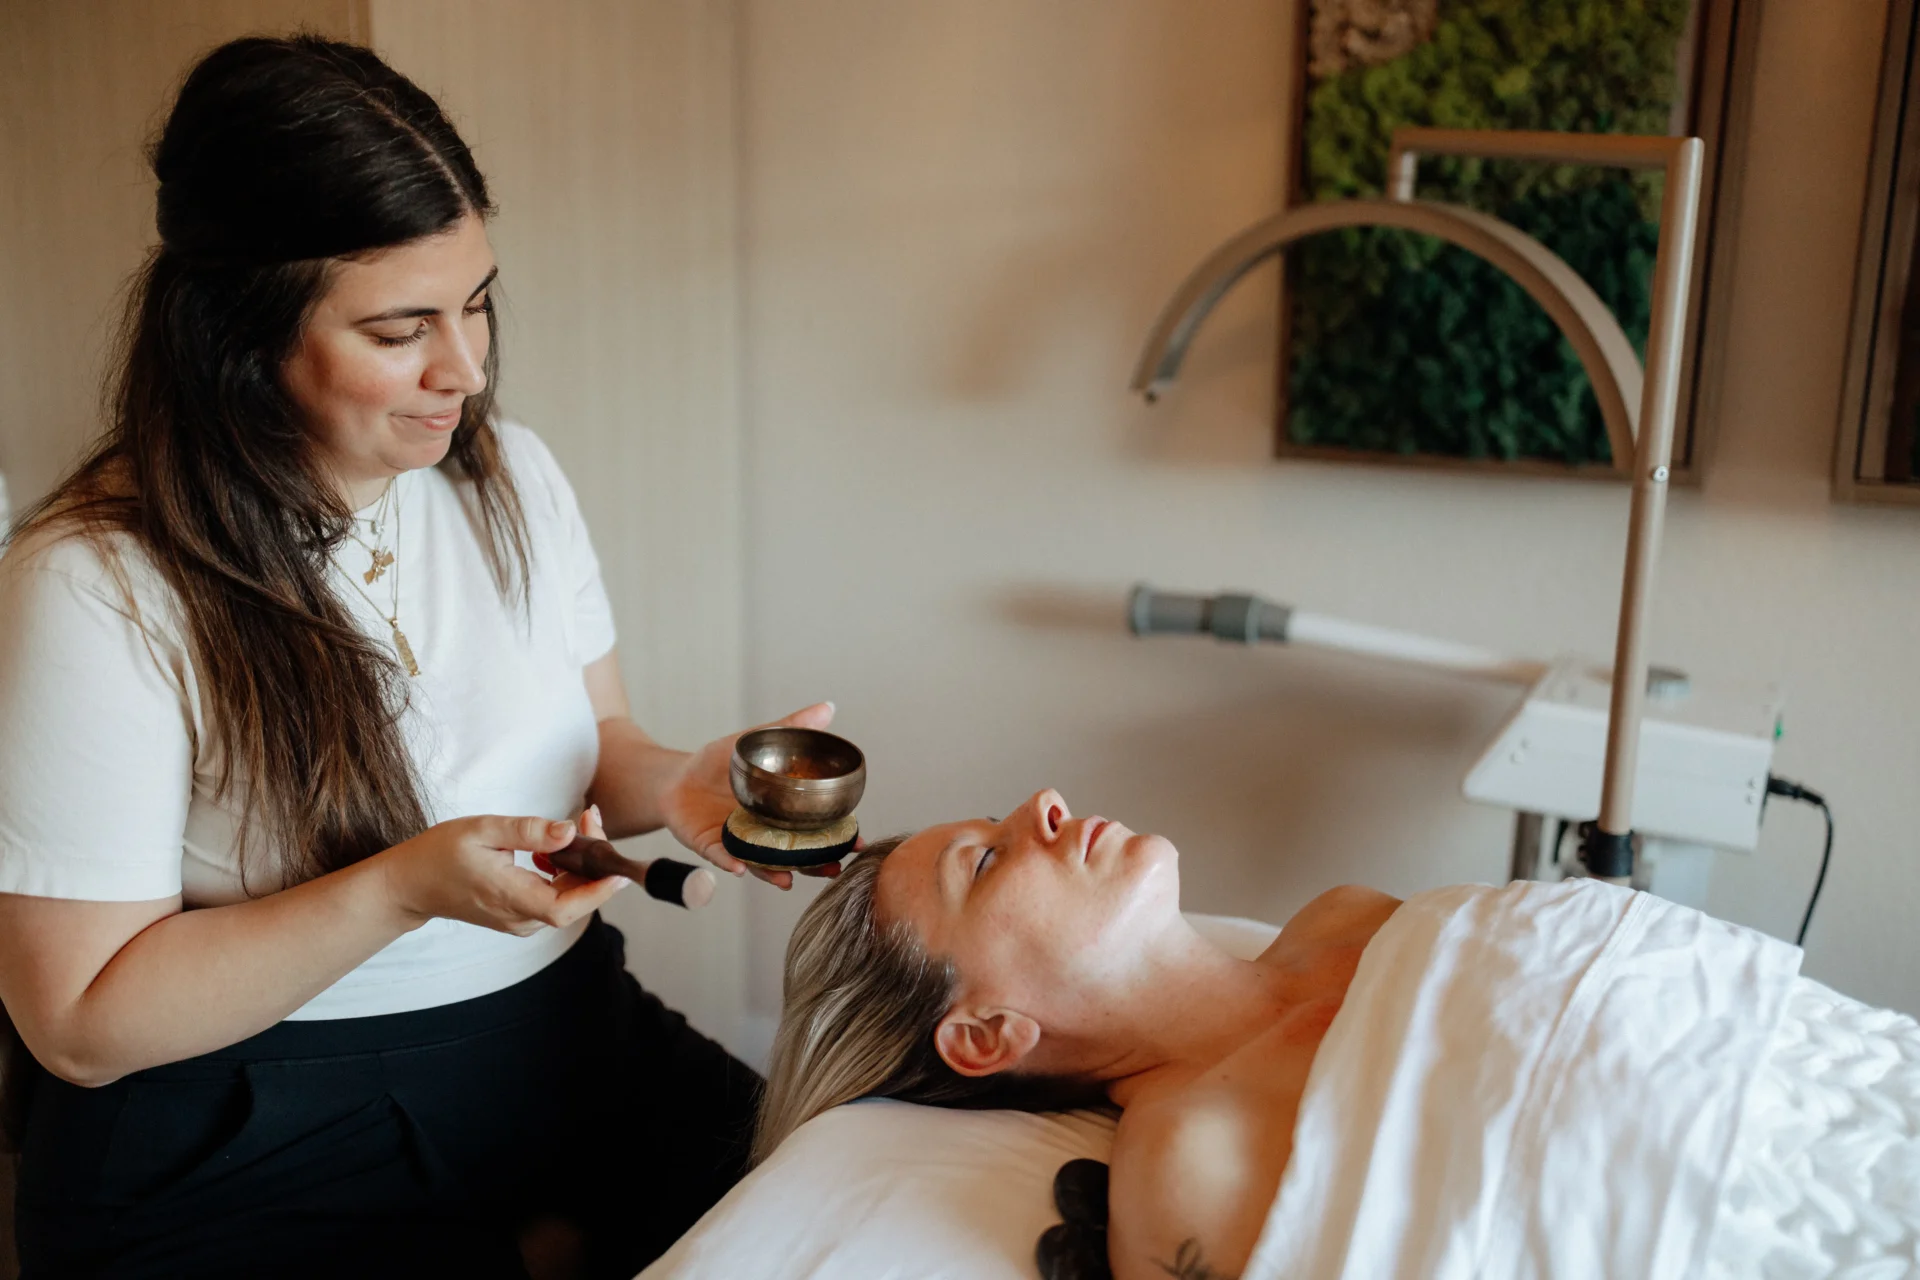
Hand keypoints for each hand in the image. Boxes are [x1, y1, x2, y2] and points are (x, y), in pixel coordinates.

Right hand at [376, 813, 628, 936]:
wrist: (411, 885)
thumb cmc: (440, 854)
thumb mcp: (483, 830)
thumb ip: (528, 831)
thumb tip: (569, 831)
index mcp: (510, 897)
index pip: (566, 908)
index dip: (598, 891)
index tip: (620, 868)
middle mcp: (520, 917)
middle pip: (574, 899)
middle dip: (593, 859)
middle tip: (591, 817)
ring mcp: (521, 920)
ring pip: (568, 897)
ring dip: (581, 862)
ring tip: (579, 822)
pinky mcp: (520, 915)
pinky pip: (555, 896)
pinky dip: (565, 870)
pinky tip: (554, 846)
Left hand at [660, 702, 846, 889]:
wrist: (676, 777)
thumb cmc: (716, 762)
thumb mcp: (755, 741)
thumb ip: (789, 728)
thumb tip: (828, 708)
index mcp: (781, 812)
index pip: (815, 829)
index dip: (837, 837)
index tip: (857, 841)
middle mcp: (764, 834)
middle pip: (795, 855)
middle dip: (815, 865)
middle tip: (833, 867)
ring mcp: (739, 843)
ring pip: (762, 864)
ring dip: (776, 874)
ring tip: (789, 880)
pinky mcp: (710, 846)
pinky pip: (723, 857)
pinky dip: (732, 863)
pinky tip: (742, 867)